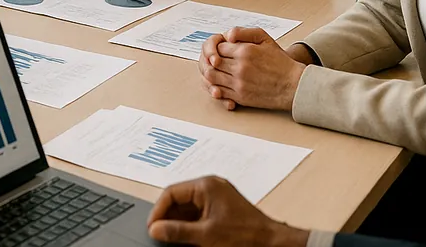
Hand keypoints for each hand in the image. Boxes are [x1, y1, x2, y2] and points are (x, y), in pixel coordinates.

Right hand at [147, 176, 309, 246]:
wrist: (272, 242)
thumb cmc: (246, 235)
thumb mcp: (205, 235)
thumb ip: (177, 232)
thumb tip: (156, 229)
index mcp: (206, 185)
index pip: (171, 192)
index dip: (159, 210)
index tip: (153, 226)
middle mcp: (211, 186)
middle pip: (179, 199)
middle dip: (168, 217)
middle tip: (160, 234)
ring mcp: (217, 196)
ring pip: (188, 207)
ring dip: (179, 222)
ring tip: (172, 237)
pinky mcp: (222, 207)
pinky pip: (199, 212)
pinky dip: (190, 224)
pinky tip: (187, 237)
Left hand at [200, 27, 306, 111]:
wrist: (294, 85)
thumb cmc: (280, 61)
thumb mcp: (264, 39)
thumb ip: (243, 32)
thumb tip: (226, 36)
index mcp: (244, 52)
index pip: (218, 47)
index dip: (218, 47)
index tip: (223, 50)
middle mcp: (240, 68)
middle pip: (212, 62)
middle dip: (211, 60)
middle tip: (216, 60)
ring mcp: (239, 84)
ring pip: (211, 77)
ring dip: (210, 73)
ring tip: (217, 70)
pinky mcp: (240, 97)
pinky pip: (219, 92)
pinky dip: (215, 87)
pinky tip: (219, 83)